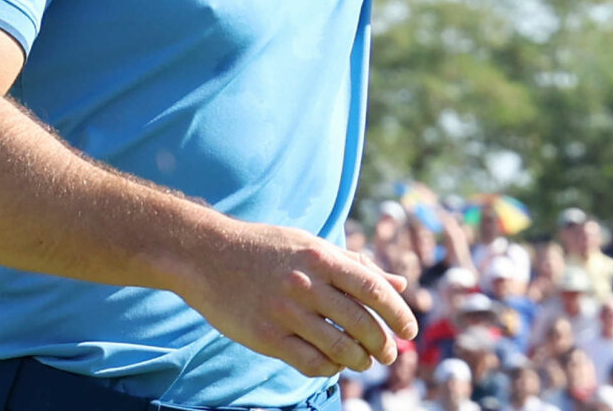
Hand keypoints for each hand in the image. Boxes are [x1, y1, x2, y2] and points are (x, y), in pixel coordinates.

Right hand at [180, 219, 417, 376]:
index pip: (374, 289)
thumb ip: (354, 265)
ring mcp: (284, 311)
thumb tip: (399, 285)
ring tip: (363, 361)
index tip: (408, 331)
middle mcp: (304, 284)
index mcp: (320, 257)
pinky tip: (332, 363)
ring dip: (360, 360)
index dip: (399, 314)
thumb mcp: (308, 245)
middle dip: (384, 345)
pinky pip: (311, 362)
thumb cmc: (262, 248)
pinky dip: (330, 368)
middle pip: (363, 324)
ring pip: (341, 348)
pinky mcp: (265, 335)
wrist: (203, 254)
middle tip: (388, 353)